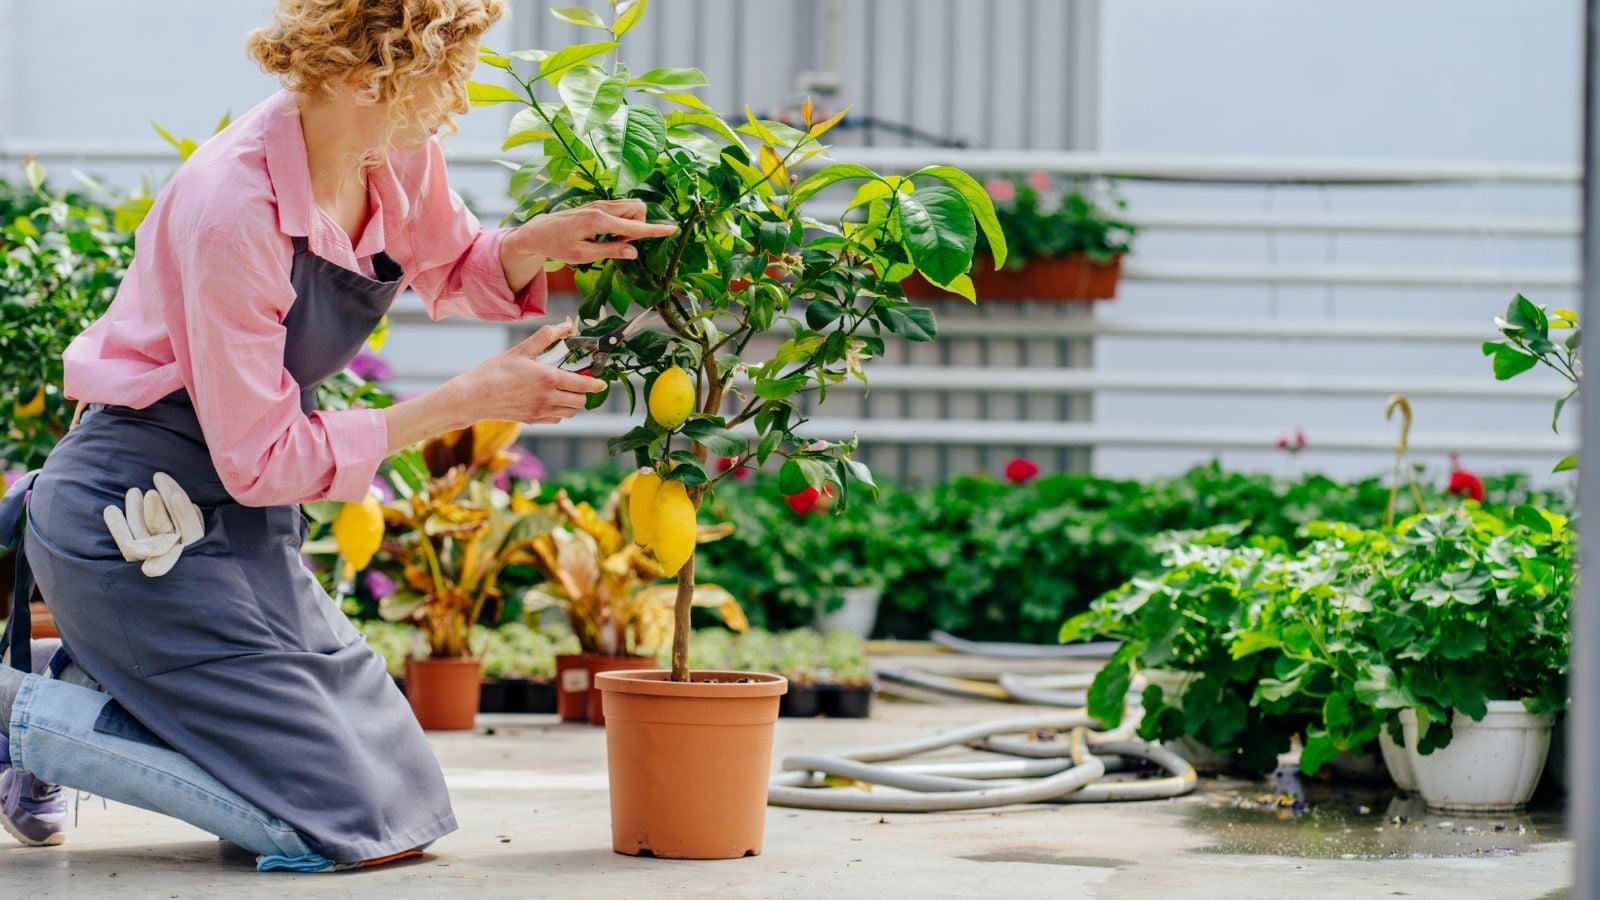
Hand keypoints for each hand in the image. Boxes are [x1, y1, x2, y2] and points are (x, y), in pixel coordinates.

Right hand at [463, 323, 607, 424]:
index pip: (582, 384)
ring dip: (572, 402)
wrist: (475, 396)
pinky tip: (550, 400)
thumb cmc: (496, 371)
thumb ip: (546, 337)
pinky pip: (556, 419)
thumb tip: (565, 326)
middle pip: (580, 401)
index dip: (595, 384)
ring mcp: (541, 411)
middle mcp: (548, 398)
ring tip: (564, 391)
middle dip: (583, 392)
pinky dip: (559, 411)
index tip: (602, 383)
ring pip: (569, 412)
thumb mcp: (522, 349)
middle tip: (577, 381)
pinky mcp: (533, 420)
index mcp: (548, 378)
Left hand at [513, 198, 677, 264]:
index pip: (634, 225)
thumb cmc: (558, 245)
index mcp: (598, 220)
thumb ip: (610, 251)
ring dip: (630, 224)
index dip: (654, 229)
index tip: (672, 229)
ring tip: (612, 240)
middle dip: (638, 226)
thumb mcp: (583, 255)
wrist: (539, 231)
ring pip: (632, 207)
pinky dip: (623, 221)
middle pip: (638, 209)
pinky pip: (622, 208)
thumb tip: (634, 251)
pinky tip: (608, 234)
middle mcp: (601, 207)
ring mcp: (600, 203)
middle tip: (620, 243)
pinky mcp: (599, 204)